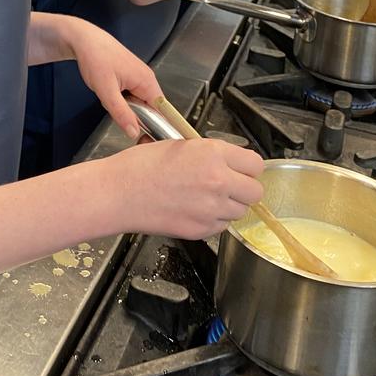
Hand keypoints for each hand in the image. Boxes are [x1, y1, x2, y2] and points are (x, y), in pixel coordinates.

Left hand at [56, 18, 162, 139]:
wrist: (85, 40)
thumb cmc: (96, 59)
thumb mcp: (106, 91)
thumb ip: (121, 113)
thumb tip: (134, 132)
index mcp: (147, 81)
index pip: (164, 110)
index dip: (159, 126)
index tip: (149, 138)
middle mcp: (148, 79)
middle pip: (153, 108)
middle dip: (141, 119)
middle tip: (124, 125)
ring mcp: (140, 77)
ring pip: (142, 103)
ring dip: (131, 110)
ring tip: (115, 107)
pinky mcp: (132, 77)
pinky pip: (134, 96)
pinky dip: (126, 102)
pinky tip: (113, 99)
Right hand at [110, 137, 264, 238]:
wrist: (120, 193)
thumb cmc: (141, 165)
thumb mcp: (180, 145)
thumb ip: (210, 153)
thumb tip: (229, 162)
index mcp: (213, 154)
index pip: (256, 164)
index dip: (247, 167)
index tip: (241, 169)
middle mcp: (218, 182)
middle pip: (255, 192)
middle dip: (244, 188)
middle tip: (228, 184)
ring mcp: (211, 209)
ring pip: (240, 212)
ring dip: (229, 205)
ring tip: (206, 197)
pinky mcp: (201, 230)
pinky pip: (221, 226)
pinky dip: (213, 220)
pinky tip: (194, 209)